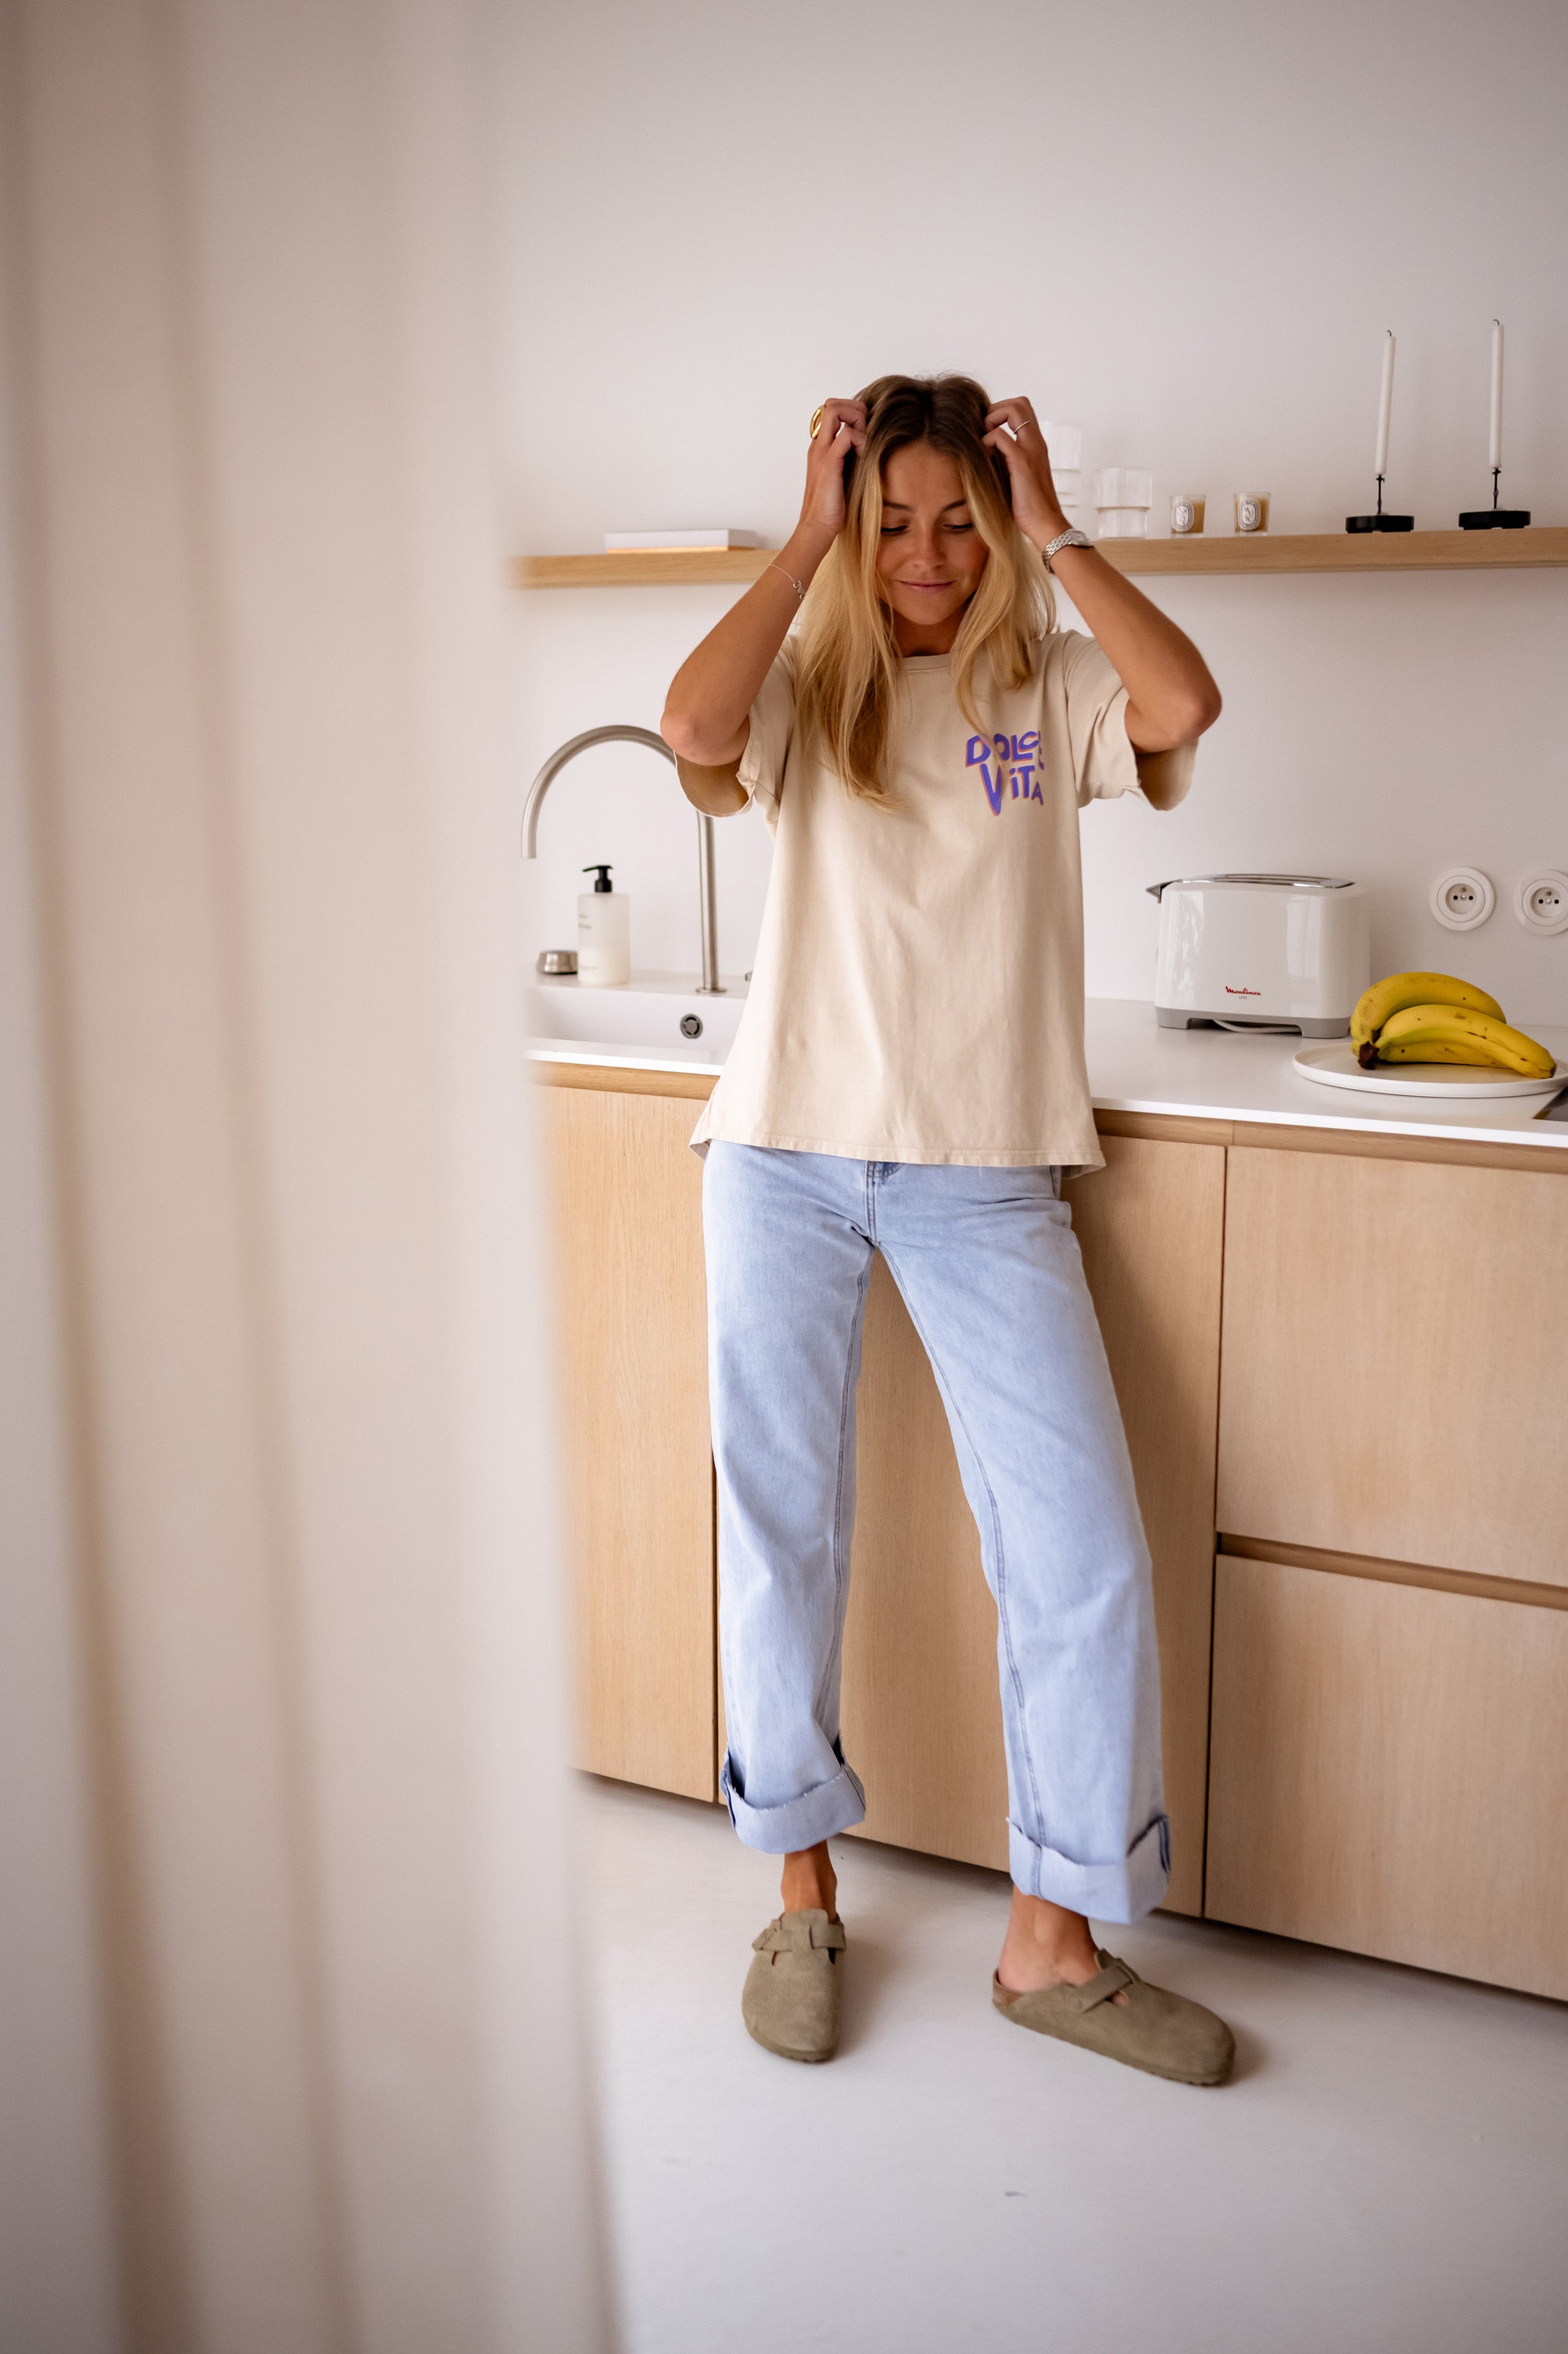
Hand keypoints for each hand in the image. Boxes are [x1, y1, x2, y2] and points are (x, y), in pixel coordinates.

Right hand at [795, 398, 865, 556]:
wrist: (817, 528)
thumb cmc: (831, 509)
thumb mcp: (843, 477)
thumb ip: (850, 460)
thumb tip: (868, 451)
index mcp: (820, 448)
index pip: (831, 413)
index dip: (850, 414)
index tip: (863, 432)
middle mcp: (818, 446)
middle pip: (831, 404)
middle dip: (854, 409)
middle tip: (866, 431)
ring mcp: (821, 452)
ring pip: (834, 410)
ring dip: (857, 419)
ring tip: (865, 443)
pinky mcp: (829, 463)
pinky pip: (847, 435)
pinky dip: (861, 439)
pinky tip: (864, 456)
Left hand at [983, 397, 1067, 548]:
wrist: (1045, 524)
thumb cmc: (1030, 507)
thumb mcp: (1017, 476)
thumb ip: (1007, 460)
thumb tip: (987, 453)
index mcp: (1036, 445)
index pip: (1022, 410)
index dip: (1002, 413)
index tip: (991, 434)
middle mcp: (1036, 442)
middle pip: (1019, 402)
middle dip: (996, 410)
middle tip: (986, 433)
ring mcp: (1031, 450)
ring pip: (1013, 409)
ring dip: (992, 420)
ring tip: (986, 444)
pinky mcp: (1021, 462)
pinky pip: (1000, 436)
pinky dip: (987, 441)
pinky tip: (985, 457)